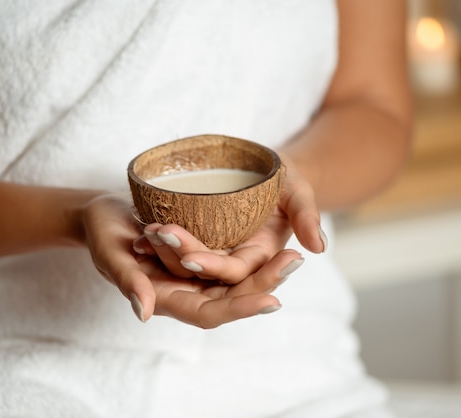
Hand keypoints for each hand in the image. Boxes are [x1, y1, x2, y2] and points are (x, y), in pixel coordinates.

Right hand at [81, 194, 303, 327]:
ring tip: (296, 255)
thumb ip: (127, 280)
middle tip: (295, 262)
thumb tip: (145, 312)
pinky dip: (255, 256)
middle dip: (265, 283)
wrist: (104, 211)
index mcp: (166, 298)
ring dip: (267, 271)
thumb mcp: (109, 252)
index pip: (209, 313)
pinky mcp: (203, 253)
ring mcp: (197, 274)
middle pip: (232, 298)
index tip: (272, 301)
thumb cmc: (101, 232)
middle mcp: (187, 290)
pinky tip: (278, 242)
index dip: (240, 309)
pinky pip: (232, 261)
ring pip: (238, 281)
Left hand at [131, 154, 326, 286]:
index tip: (191, 256)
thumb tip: (320, 248)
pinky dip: (160, 242)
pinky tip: (141, 233)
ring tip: (147, 232)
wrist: (265, 170)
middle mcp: (234, 258)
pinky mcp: (197, 237)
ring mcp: (214, 249)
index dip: (214, 266)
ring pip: (184, 261)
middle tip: (157, 235)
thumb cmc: (284, 178)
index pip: (235, 271)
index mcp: (259, 256)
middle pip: (204, 269)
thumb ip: (308, 216)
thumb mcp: (298, 190)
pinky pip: (176, 245)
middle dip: (180, 254)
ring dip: (164, 250)